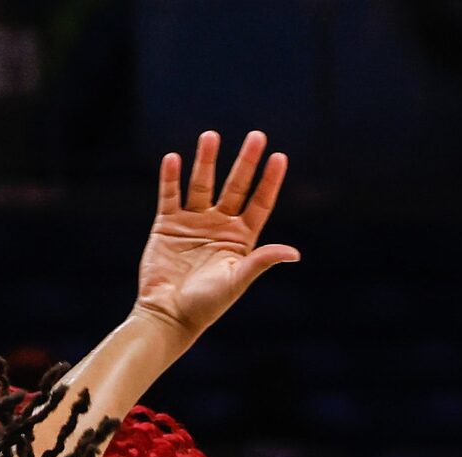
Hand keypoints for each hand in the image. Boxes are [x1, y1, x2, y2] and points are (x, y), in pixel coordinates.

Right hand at [131, 130, 298, 346]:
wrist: (168, 315)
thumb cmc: (206, 305)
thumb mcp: (237, 281)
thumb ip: (261, 261)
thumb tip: (294, 253)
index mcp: (240, 239)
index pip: (259, 202)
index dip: (269, 180)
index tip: (279, 157)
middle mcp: (219, 225)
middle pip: (235, 186)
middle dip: (245, 161)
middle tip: (257, 135)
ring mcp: (193, 222)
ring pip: (202, 184)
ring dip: (206, 160)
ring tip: (211, 136)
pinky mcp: (167, 225)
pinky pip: (169, 195)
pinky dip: (170, 178)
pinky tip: (173, 159)